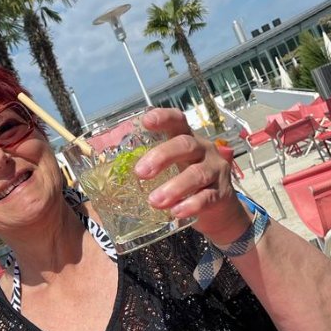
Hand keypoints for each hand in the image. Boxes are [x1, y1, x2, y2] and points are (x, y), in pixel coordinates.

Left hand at [137, 108, 250, 243]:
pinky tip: (175, 212)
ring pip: (197, 174)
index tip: (146, 121)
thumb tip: (107, 176)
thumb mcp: (172, 169)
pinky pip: (207, 198)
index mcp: (187, 140)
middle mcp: (204, 150)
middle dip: (162, 156)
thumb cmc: (187, 184)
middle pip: (185, 145)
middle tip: (140, 173)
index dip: (163, 118)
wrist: (220, 211)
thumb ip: (150, 168)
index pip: (178, 121)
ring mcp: (215, 171)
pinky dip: (190, 205)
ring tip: (154, 201)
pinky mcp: (222, 194)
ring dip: (174, 187)